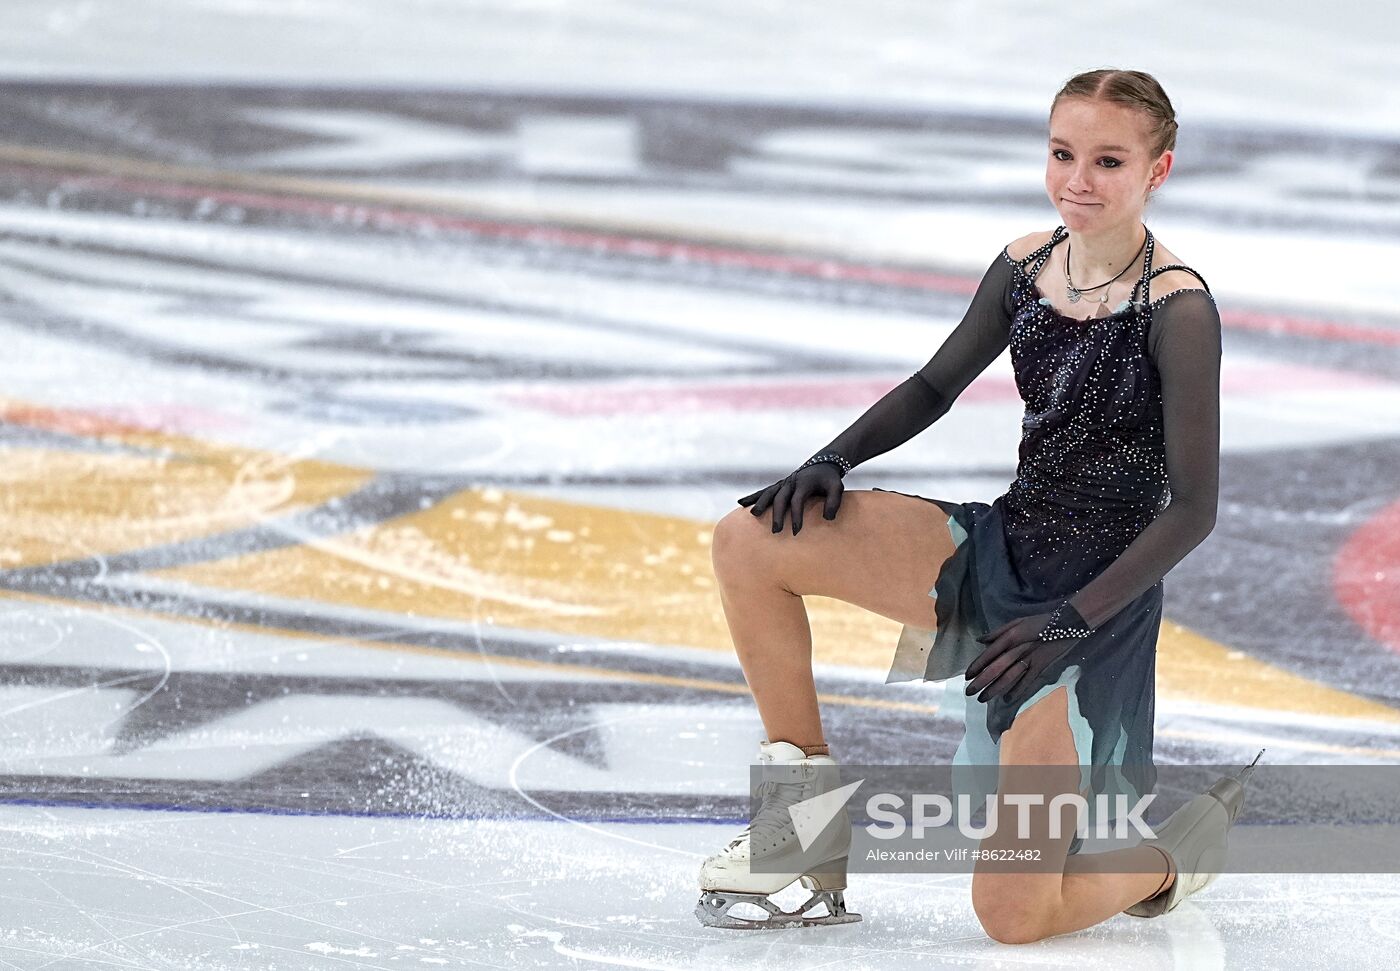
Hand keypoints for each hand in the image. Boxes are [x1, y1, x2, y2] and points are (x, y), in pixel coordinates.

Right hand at [737, 462, 843, 535]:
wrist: (822, 464)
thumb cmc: (830, 479)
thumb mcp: (837, 488)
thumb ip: (834, 502)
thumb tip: (828, 518)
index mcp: (804, 483)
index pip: (797, 501)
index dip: (796, 515)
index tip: (796, 531)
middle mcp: (791, 482)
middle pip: (780, 498)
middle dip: (776, 515)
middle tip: (775, 531)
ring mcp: (783, 483)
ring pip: (769, 493)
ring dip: (760, 504)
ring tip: (754, 515)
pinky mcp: (779, 485)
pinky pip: (764, 491)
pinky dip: (753, 497)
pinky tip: (741, 504)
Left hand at [963, 612, 1080, 706]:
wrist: (1067, 624)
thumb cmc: (1040, 622)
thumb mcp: (1017, 622)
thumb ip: (998, 632)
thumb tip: (980, 640)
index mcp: (1010, 637)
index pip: (989, 654)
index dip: (977, 666)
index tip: (967, 676)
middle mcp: (1017, 649)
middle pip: (995, 668)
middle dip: (981, 682)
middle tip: (969, 692)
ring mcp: (1029, 658)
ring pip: (1008, 677)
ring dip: (994, 689)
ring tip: (983, 699)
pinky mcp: (1041, 666)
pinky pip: (1027, 681)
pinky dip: (1017, 691)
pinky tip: (1007, 699)